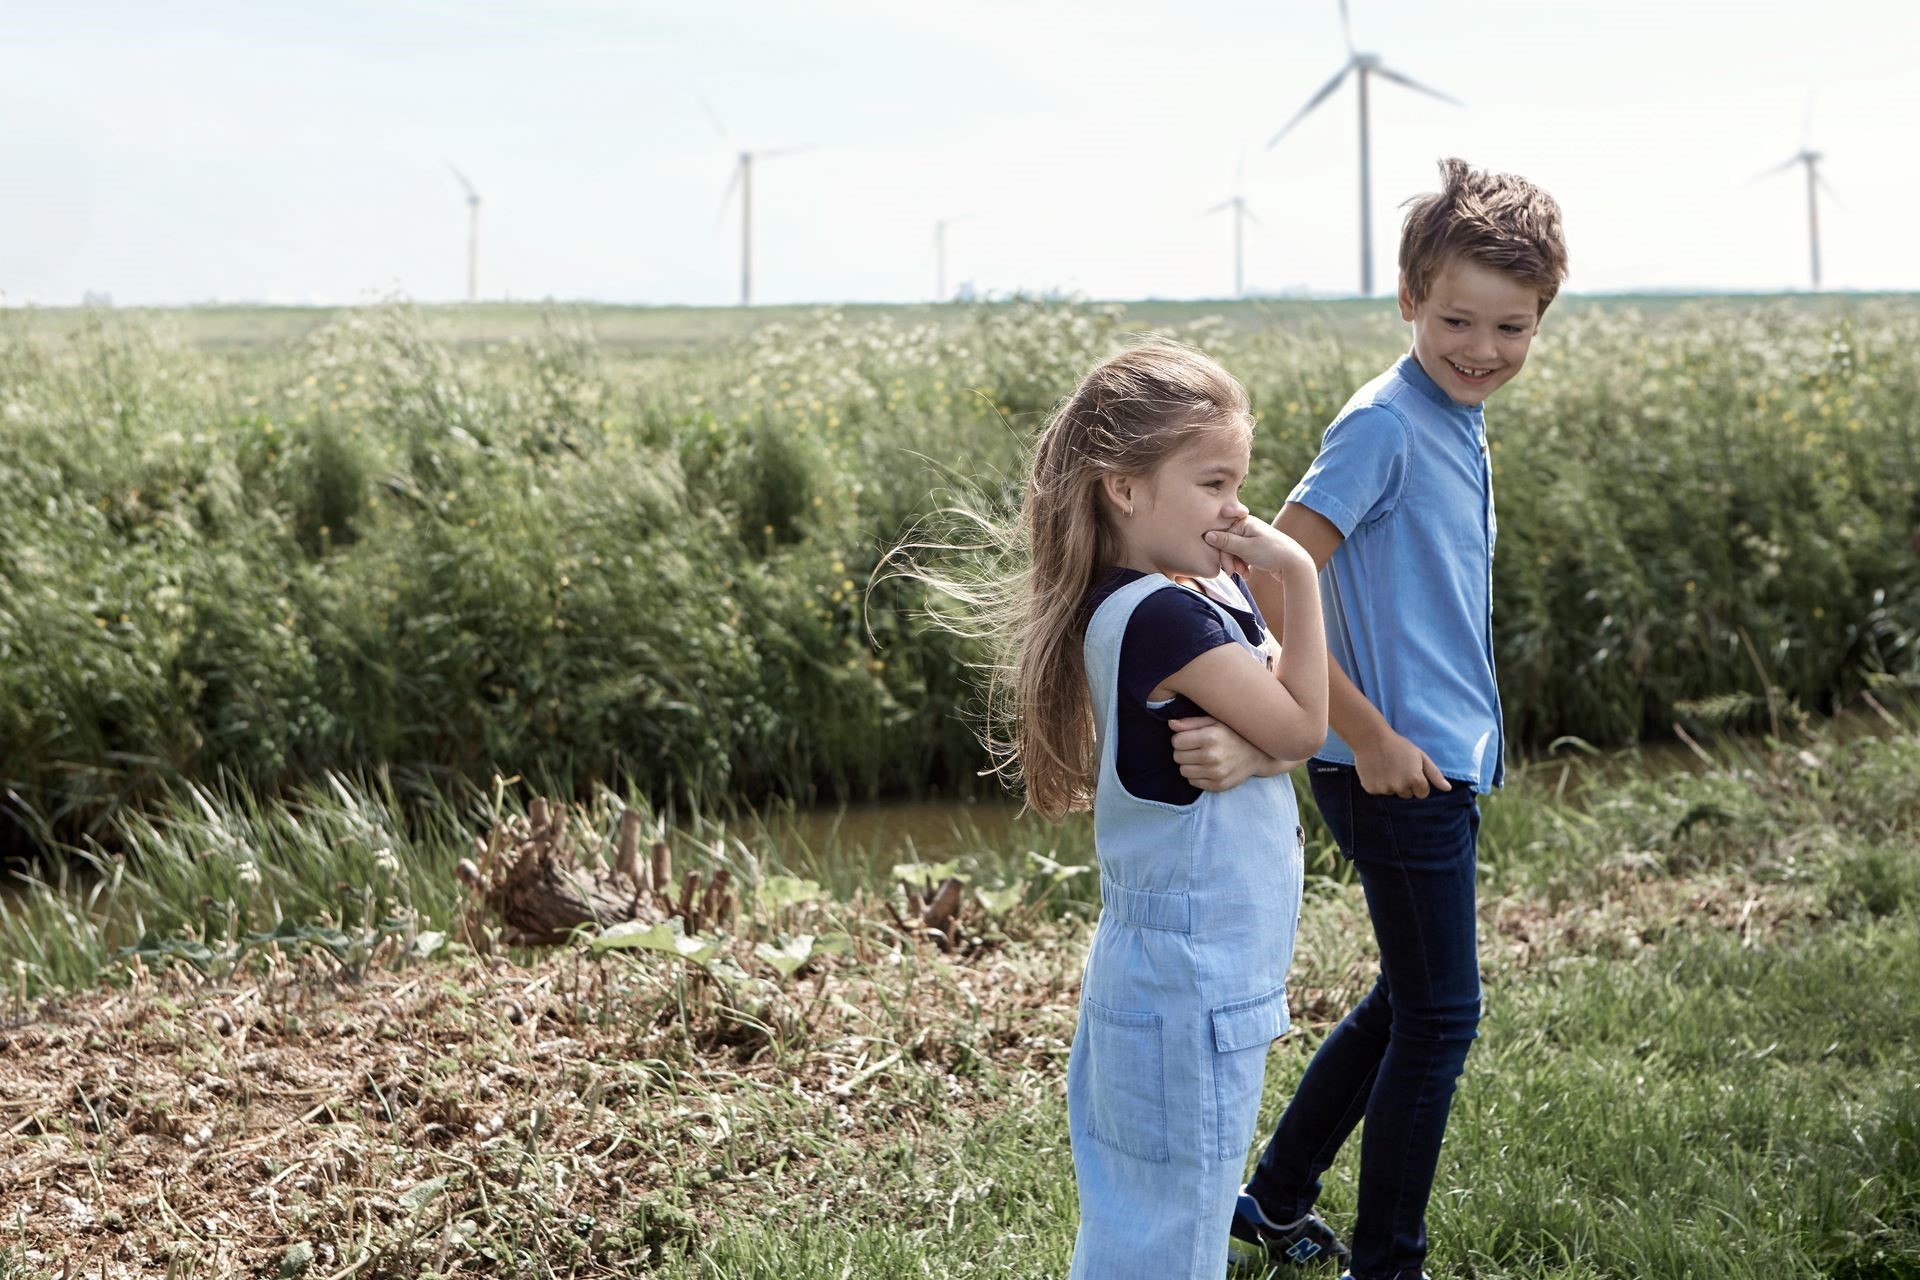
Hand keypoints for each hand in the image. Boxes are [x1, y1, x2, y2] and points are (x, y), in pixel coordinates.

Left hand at [1168, 716, 1293, 790]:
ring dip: (1188, 764)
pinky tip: (1207, 768)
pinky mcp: (1218, 785)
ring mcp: (1215, 773)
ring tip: (1201, 758)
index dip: (1181, 739)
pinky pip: (1193, 782)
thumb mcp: (1214, 722)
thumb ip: (1191, 723)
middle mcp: (1212, 756)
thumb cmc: (1232, 734)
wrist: (1257, 755)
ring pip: (1183, 771)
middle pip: (1177, 757)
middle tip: (1196, 748)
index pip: (1176, 741)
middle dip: (1183, 751)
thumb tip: (1170, 724)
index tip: (1190, 738)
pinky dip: (1196, 775)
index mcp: (1210, 737)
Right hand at [1204, 517, 1315, 580]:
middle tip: (1233, 573)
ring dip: (1235, 564)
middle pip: (1227, 544)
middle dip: (1229, 560)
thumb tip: (1207, 535)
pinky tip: (1247, 573)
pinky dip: (1242, 564)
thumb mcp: (1246, 548)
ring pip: (1233, 551)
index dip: (1222, 554)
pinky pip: (1242, 555)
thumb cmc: (1272, 553)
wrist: (1295, 564)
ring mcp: (1252, 537)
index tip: (1227, 568)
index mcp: (1245, 522)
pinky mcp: (1256, 547)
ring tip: (1243, 574)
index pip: (1222, 536)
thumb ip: (1226, 542)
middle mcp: (1248, 527)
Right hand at [1352, 729, 1452, 797]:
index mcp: (1415, 779)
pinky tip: (1376, 770)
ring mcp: (1384, 789)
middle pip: (1407, 794)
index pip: (1422, 793)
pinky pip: (1379, 791)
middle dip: (1405, 784)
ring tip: (1386, 767)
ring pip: (1393, 792)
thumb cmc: (1399, 745)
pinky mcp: (1371, 789)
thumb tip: (1448, 789)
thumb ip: (1435, 774)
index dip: (1419, 782)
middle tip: (1398, 767)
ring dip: (1391, 784)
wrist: (1371, 738)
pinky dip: (1378, 783)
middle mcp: (1400, 787)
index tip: (1412, 770)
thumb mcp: (1421, 756)